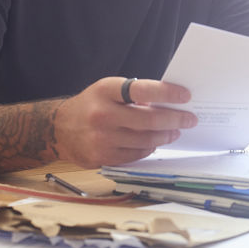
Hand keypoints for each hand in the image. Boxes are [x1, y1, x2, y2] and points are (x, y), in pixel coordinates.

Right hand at [52, 77, 194, 167]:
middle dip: (175, 119)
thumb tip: (168, 102)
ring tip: (176, 131)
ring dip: (165, 136)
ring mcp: (101, 138)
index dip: (167, 92)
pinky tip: (156, 143)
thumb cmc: (91, 105)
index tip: (185, 95)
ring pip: (145, 140)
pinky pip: (135, 155)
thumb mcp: (108, 90)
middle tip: (190, 118)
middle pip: (149, 120)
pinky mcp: (101, 157)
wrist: (59, 128)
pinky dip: (149, 149)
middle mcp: (102, 114)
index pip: (142, 90)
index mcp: (105, 91)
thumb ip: (133, 94)